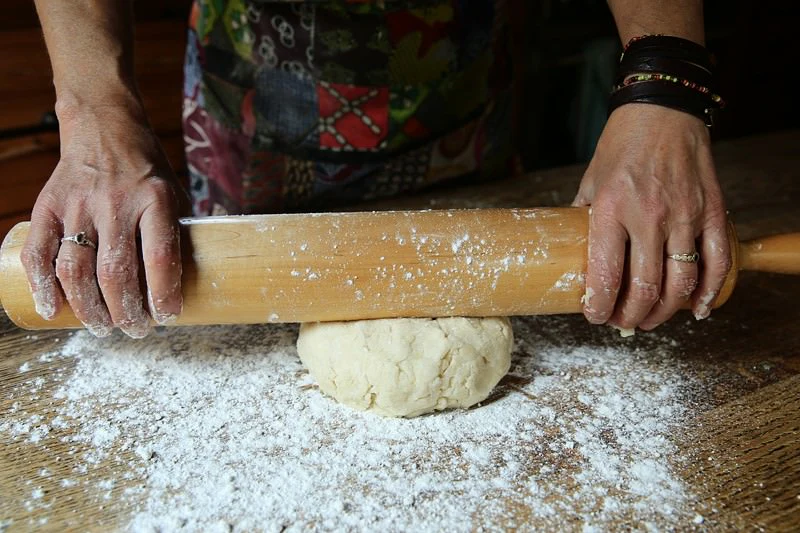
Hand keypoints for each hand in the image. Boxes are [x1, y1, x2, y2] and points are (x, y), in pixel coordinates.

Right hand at [21, 98, 186, 337]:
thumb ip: (174, 232)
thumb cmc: (146, 169)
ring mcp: (78, 205)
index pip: (159, 257)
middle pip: (115, 273)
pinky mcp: (47, 205)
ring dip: (88, 308)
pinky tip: (52, 308)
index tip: (168, 316)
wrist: (103, 124)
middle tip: (135, 330)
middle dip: (126, 312)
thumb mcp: (173, 192)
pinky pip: (38, 252)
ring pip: (75, 269)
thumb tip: (192, 281)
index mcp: (155, 199)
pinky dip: (42, 285)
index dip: (163, 294)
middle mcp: (115, 203)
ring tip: (102, 327)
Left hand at [573, 104, 731, 331]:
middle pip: (646, 287)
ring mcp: (684, 214)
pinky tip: (695, 308)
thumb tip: (578, 253)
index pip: (606, 274)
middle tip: (622, 322)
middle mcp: (648, 215)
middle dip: (631, 315)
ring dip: (665, 311)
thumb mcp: (590, 181)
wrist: (663, 110)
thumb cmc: (621, 145)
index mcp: (610, 209)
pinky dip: (708, 291)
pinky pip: (716, 261)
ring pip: (681, 282)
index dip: (600, 306)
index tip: (595, 316)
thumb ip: (584, 219)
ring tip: (650, 320)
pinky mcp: (712, 211)